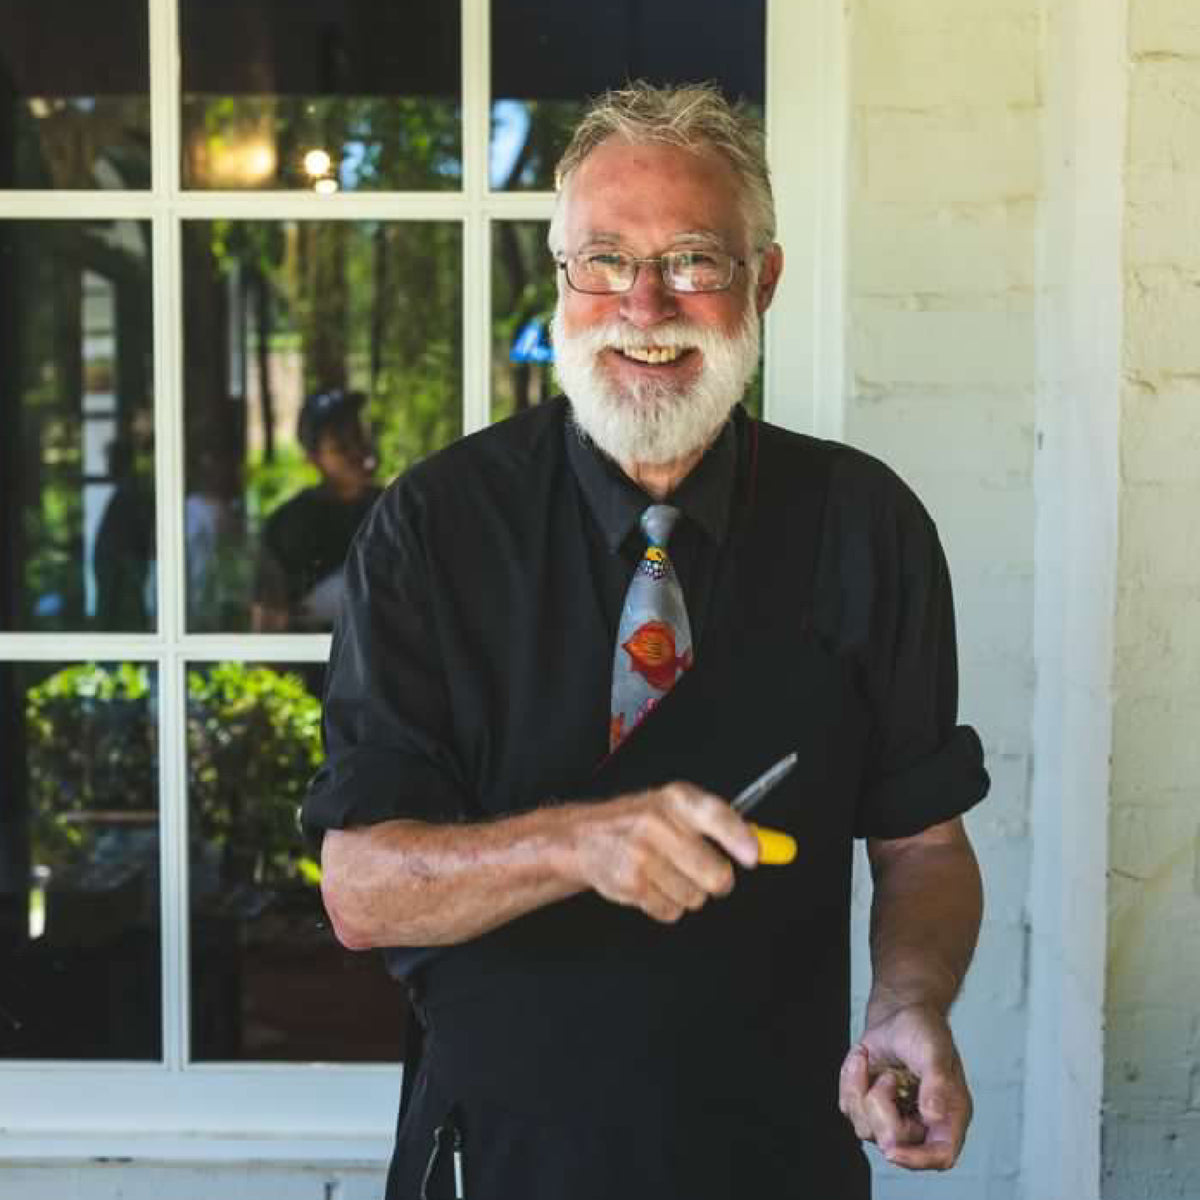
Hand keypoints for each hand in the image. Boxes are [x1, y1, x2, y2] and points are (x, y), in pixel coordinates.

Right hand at [562, 783, 759, 922]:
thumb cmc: (639, 821)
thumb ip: (721, 825)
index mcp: (676, 799)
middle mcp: (658, 823)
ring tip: (666, 872)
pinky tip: (651, 885)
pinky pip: (671, 911)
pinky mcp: (631, 885)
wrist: (584, 837)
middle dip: (716, 880)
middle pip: (715, 873)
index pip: (716, 814)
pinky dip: (667, 905)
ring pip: (695, 897)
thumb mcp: (676, 808)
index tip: (755, 855)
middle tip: (705, 872)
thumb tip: (767, 846)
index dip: (739, 837)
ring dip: (687, 892)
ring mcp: (642, 855)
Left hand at [838, 1003, 971, 1170]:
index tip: (893, 1151)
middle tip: (890, 1077)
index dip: (918, 1160)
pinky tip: (863, 1060)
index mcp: (949, 1115)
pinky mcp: (869, 1107)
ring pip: (865, 1129)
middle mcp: (922, 1123)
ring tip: (882, 1068)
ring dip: (864, 1091)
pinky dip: (850, 1081)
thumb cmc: (924, 1030)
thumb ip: (936, 1081)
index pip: (940, 1155)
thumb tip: (933, 1115)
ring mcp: (893, 1117)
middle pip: (894, 1144)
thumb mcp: (933, 1050)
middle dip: (882, 1107)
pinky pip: (849, 1108)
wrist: (899, 1013)